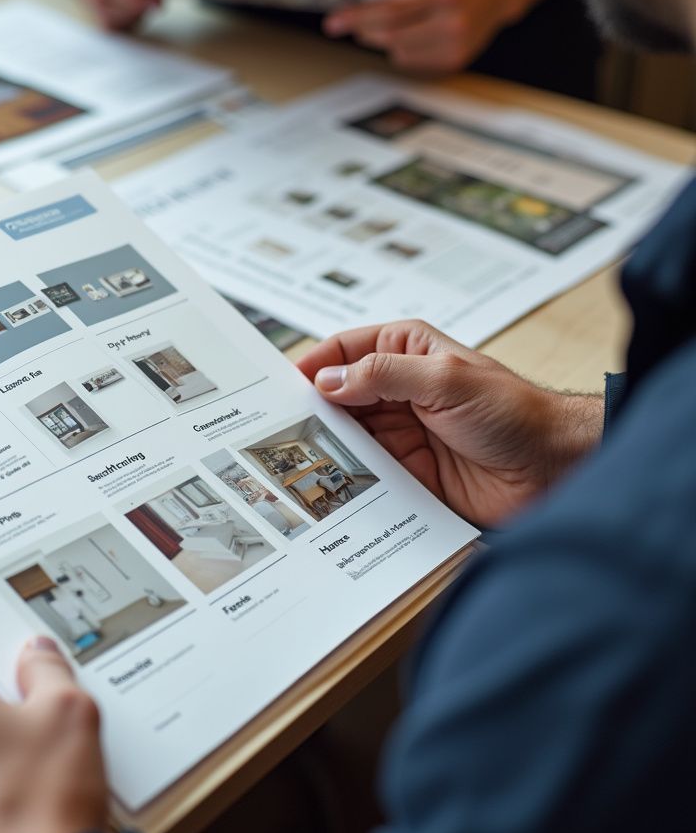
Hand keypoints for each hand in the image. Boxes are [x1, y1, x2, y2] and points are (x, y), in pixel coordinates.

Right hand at [297, 321, 602, 525]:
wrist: (555, 469)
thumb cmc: (514, 412)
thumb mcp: (445, 380)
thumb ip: (383, 376)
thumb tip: (328, 381)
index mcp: (405, 350)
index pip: (343, 350)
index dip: (312, 365)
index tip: (281, 386)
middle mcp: (397, 387)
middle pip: (338, 394)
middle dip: (310, 407)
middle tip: (278, 425)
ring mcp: (400, 429)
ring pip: (346, 433)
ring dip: (325, 443)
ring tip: (294, 456)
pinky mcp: (406, 469)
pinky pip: (365, 469)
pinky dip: (345, 474)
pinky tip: (327, 482)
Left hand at [323, 0, 522, 73]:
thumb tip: (363, 16)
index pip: (391, 10)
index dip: (358, 17)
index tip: (332, 23)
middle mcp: (453, 22)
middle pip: (391, 37)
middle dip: (365, 31)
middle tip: (349, 23)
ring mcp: (456, 45)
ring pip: (399, 53)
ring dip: (389, 39)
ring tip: (408, 21)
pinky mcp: (455, 61)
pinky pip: (412, 61)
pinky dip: (406, 49)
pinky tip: (422, 33)